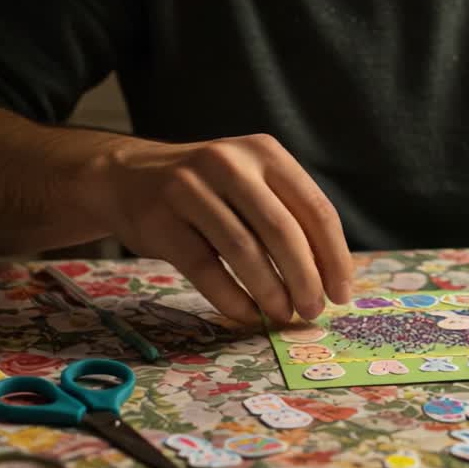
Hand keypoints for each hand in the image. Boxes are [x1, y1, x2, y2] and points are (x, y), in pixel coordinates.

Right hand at [79, 133, 351, 324]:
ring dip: (270, 292)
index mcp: (265, 152)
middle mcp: (229, 163)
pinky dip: (231, 298)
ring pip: (243, 250)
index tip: (341, 293)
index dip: (334, 256)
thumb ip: (289, 215)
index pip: (315, 208)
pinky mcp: (159, 221)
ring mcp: (189, 189)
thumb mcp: (251, 182)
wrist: (127, 176)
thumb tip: (331, 278)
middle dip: (305, 278)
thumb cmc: (208, 189)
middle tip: (312, 311)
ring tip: (282, 315)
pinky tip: (247, 314)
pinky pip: (205, 268)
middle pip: (281, 230)